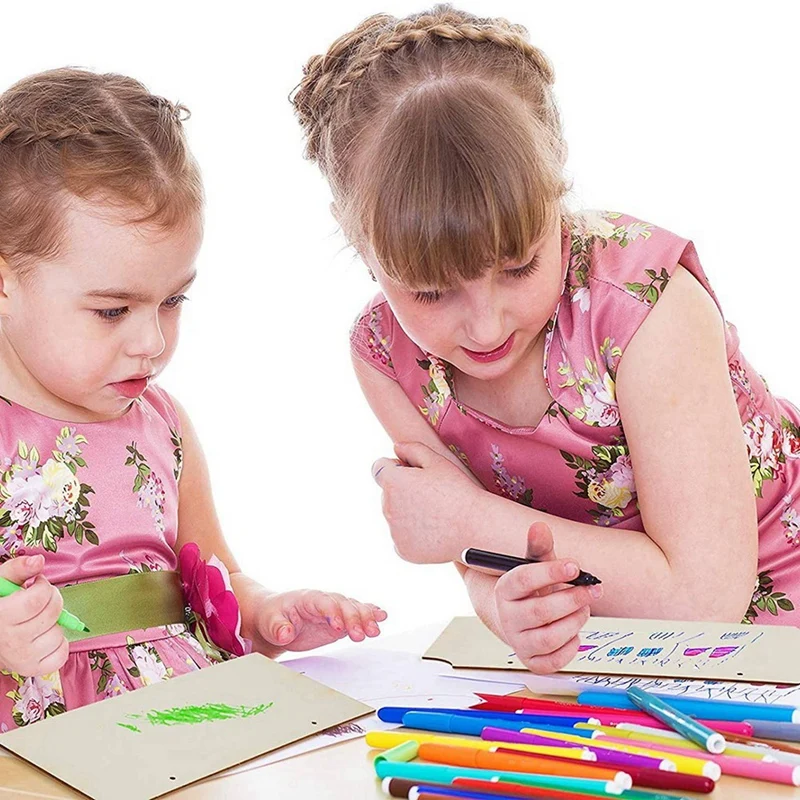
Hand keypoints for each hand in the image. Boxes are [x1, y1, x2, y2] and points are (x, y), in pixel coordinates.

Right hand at [0, 555, 68, 676]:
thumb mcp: (2, 584)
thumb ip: (18, 568)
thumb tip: (39, 561)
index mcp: (1, 616)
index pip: (37, 599)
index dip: (43, 587)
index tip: (37, 584)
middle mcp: (11, 641)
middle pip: (52, 613)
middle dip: (53, 600)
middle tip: (40, 600)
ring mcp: (22, 658)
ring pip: (58, 633)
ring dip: (54, 623)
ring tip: (38, 620)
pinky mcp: (32, 670)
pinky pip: (61, 656)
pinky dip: (59, 644)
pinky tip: (44, 636)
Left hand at [255, 589, 386, 651]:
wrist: (276, 618)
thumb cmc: (272, 617)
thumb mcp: (270, 622)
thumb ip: (279, 627)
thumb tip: (285, 632)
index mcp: (308, 598)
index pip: (324, 602)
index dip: (333, 613)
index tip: (338, 628)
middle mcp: (324, 601)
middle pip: (344, 605)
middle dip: (354, 619)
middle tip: (362, 635)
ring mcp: (334, 610)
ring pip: (354, 609)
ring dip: (366, 618)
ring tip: (375, 631)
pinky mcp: (340, 621)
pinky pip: (357, 615)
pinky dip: (370, 614)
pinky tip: (382, 617)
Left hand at [372, 441, 480, 562]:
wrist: (475, 528)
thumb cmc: (458, 491)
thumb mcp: (437, 462)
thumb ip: (412, 449)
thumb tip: (396, 448)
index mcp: (392, 482)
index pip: (378, 468)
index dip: (395, 467)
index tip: (412, 473)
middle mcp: (387, 507)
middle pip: (387, 494)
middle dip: (403, 491)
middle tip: (432, 495)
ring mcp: (394, 531)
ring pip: (395, 516)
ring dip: (407, 513)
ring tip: (436, 514)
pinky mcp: (402, 550)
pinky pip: (402, 537)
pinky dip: (413, 534)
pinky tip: (434, 531)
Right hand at [495, 522, 601, 673]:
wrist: (517, 619)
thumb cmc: (532, 589)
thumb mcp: (534, 565)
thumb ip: (539, 548)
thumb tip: (540, 526)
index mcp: (504, 590)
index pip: (523, 580)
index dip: (551, 572)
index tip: (575, 565)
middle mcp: (507, 618)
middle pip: (540, 611)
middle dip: (572, 599)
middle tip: (592, 589)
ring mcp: (518, 642)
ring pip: (550, 637)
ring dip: (575, 621)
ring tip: (584, 609)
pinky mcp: (532, 662)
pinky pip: (555, 660)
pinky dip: (572, 645)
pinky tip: (575, 631)